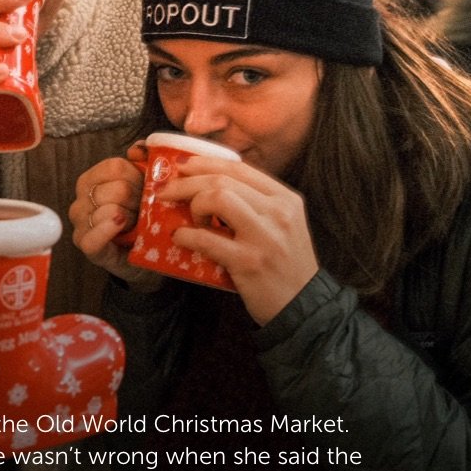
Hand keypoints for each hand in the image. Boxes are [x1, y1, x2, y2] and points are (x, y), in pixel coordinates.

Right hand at [69, 141, 164, 290]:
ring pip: (108, 210)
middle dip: (138, 200)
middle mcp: (81, 199)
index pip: (114, 166)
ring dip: (131, 218)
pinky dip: (109, 230)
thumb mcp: (148, 185)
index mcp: (92, 179)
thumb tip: (139, 148)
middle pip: (116, 188)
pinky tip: (121, 227)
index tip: (146, 188)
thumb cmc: (144, 217)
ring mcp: (81, 223)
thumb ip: (145, 161)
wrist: (148, 255)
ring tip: (138, 224)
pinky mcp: (86, 246)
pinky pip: (93, 237)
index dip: (137, 177)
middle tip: (145, 210)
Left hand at [159, 156, 318, 324]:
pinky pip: (205, 238)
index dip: (204, 164)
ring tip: (189, 220)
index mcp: (285, 199)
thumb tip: (207, 185)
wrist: (302, 307)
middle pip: (222, 180)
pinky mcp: (249, 261)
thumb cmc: (284, 265)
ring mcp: (264, 236)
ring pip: (216, 198)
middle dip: (186, 182)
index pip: (239, 168)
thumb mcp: (281, 226)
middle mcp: (278, 212)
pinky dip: (186, 235)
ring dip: (192, 205)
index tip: (182, 168)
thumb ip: (255, 204)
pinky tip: (180, 238)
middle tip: (167, 192)